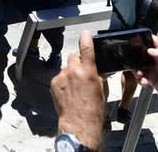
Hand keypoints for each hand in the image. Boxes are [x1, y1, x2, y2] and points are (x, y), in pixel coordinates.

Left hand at [51, 31, 104, 150]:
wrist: (79, 124)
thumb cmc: (93, 111)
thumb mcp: (103, 91)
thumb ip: (99, 76)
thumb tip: (99, 70)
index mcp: (88, 72)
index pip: (86, 48)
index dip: (86, 38)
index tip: (86, 33)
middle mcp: (73, 71)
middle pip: (74, 56)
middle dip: (79, 62)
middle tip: (83, 73)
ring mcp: (62, 77)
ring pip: (67, 67)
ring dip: (71, 73)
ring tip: (76, 87)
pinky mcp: (54, 83)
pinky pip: (60, 76)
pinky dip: (64, 81)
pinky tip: (69, 92)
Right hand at [132, 35, 157, 111]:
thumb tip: (152, 50)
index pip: (153, 41)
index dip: (143, 38)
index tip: (134, 42)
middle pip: (142, 53)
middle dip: (135, 57)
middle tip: (135, 63)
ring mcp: (156, 70)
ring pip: (140, 65)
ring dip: (136, 70)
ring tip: (140, 75)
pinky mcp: (154, 80)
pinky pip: (141, 76)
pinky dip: (139, 79)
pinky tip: (144, 83)